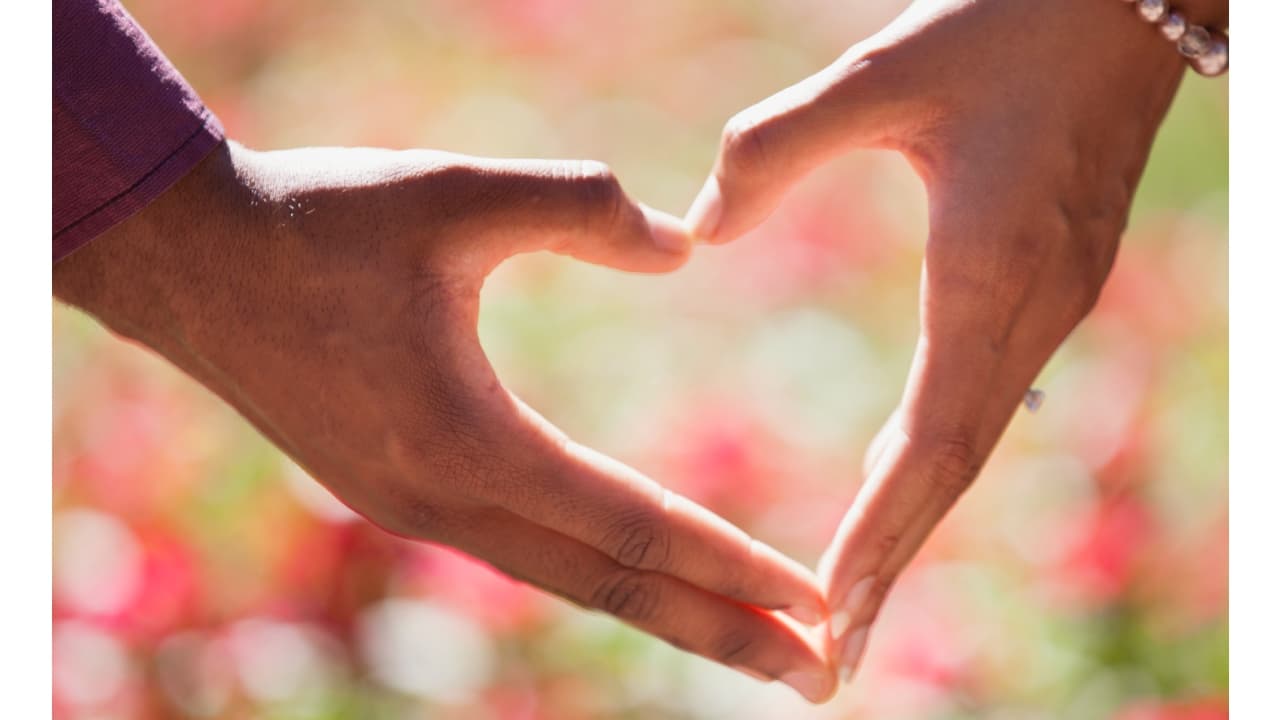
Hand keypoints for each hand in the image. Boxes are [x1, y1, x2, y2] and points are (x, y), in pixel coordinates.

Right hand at [54, 142, 836, 700]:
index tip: (819, 607)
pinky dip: (595, 572)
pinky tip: (635, 570)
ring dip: (665, 612)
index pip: (635, 528)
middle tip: (819, 677)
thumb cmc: (317, 221)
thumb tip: (684, 243)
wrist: (188, 261)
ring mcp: (414, 511)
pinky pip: (521, 551)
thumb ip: (582, 209)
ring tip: (751, 641)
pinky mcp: (396, 493)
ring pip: (565, 579)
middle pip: (611, 590)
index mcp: (469, 444)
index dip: (735, 567)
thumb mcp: (455, 192)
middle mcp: (443, 504)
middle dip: (722, 634)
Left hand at [685, 0, 1222, 684]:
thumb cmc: (1006, 24)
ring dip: (918, 517)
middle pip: (958, 469)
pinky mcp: (1055, 279)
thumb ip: (778, 149)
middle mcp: (1033, 308)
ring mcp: (1055, 300)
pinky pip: (989, 395)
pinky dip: (941, 455)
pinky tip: (902, 473)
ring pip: (977, 439)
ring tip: (857, 591)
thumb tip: (695, 229)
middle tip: (837, 653)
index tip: (829, 606)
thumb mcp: (883, 74)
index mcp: (991, 274)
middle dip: (896, 560)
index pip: (932, 440)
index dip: (882, 530)